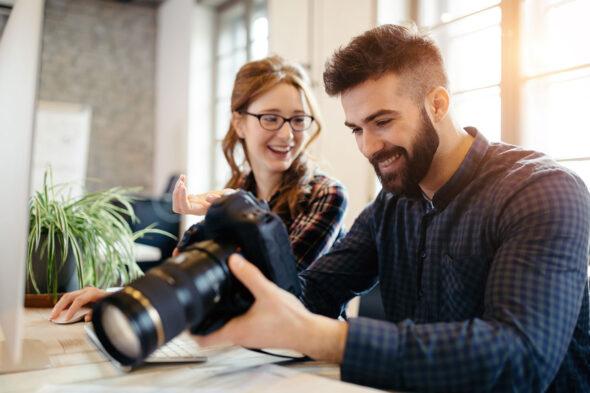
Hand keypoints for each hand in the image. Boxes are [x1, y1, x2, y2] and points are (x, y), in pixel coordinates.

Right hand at [49, 287, 107, 321]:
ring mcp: (82, 291)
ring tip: (52, 316)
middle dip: (59, 307)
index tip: (66, 319)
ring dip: (58, 306)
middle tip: (53, 317)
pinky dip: (62, 305)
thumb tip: (86, 319)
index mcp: (92, 293)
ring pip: (66, 296)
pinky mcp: (80, 294)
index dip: (72, 310)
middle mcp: (86, 290)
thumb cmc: (109, 303)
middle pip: (69, 296)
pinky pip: (68, 298)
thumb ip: (95, 313)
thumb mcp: (104, 308)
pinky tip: (57, 312)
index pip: (79, 300)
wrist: (114, 296)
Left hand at [172, 174, 234, 215]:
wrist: (232, 201)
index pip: (185, 208)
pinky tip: (184, 177)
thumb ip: (220, 198)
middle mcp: (195, 209)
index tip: (184, 186)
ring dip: (176, 189)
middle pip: (177, 208)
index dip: (182, 198)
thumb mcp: (228, 197)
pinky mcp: (193, 199)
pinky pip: (181, 195)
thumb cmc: (232, 199)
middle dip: (176, 195)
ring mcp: (193, 204)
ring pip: (177, 202)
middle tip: (182, 182)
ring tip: (183, 178)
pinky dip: (180, 186)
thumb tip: (209, 197)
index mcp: (201, 210)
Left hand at [194, 254, 348, 362]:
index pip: (203, 338)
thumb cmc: (290, 320)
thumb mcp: (268, 292)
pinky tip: (238, 300)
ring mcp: (248, 336)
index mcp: (236, 330)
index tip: (186, 313)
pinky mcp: (256, 332)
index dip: (191, 327)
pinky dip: (232, 314)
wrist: (308, 332)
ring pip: (224, 328)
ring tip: (215, 296)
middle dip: (202, 317)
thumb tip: (234, 260)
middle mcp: (239, 336)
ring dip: (218, 315)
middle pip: (211, 332)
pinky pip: (237, 324)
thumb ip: (250, 276)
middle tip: (198, 299)